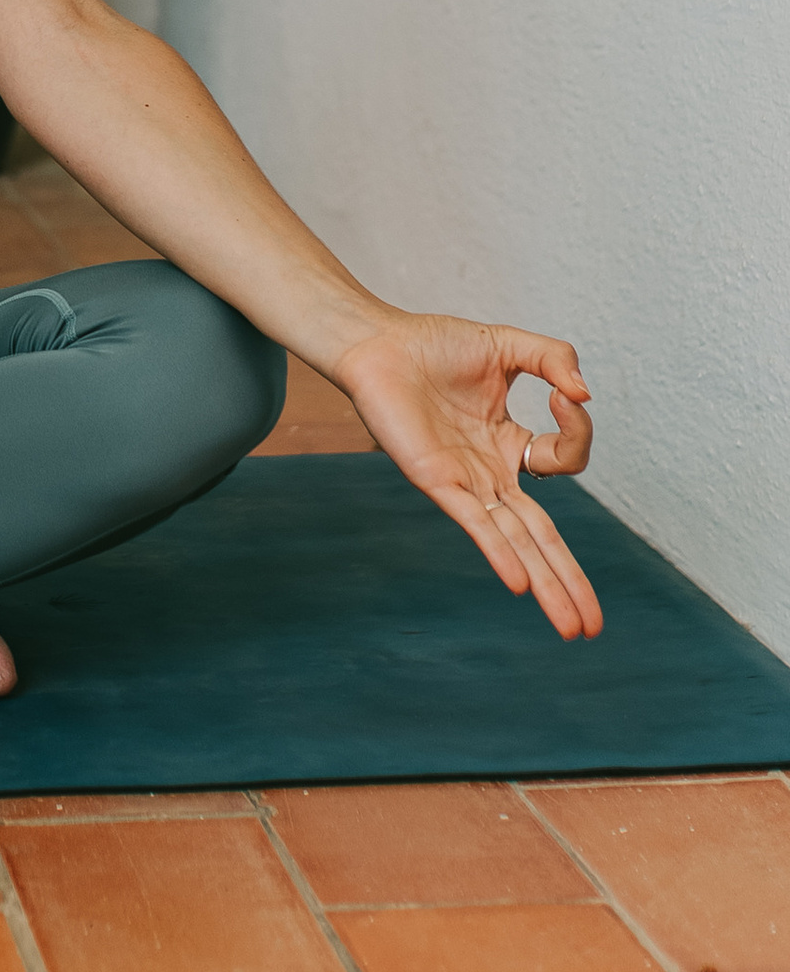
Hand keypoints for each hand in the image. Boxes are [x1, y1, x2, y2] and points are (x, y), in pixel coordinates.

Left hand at [333, 312, 600, 639]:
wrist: (376, 342)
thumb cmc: (433, 344)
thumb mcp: (509, 345)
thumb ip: (554, 358)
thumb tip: (583, 395)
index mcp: (508, 442)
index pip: (562, 459)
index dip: (577, 431)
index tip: (565, 394)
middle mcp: (489, 472)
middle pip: (542, 537)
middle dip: (571, 581)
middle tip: (595, 628)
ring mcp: (466, 481)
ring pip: (516, 542)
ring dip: (547, 585)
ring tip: (574, 630)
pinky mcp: (437, 480)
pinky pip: (476, 522)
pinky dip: (499, 552)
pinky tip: (521, 585)